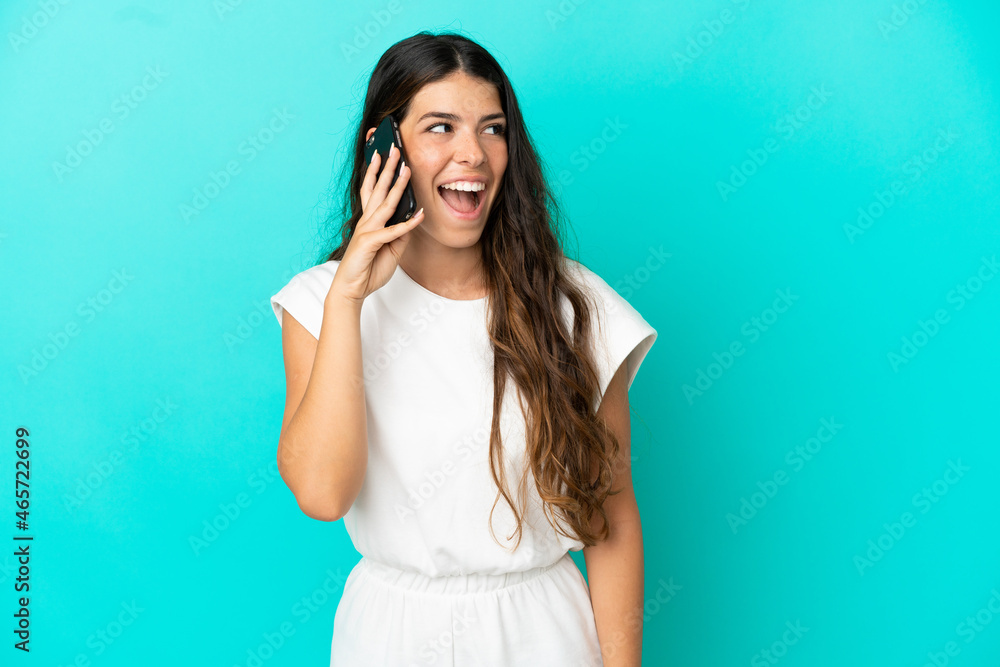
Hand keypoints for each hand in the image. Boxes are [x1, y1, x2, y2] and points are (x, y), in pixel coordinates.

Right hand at [328, 138, 424, 305]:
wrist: (352, 289)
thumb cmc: (369, 269)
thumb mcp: (391, 249)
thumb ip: (400, 234)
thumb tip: (411, 221)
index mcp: (369, 221)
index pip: (372, 191)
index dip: (377, 172)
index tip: (382, 156)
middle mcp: (366, 221)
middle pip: (377, 190)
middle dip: (387, 169)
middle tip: (394, 150)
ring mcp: (367, 230)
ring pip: (385, 204)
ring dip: (397, 186)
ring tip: (406, 169)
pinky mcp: (370, 243)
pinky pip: (393, 231)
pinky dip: (407, 224)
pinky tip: (419, 215)